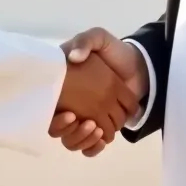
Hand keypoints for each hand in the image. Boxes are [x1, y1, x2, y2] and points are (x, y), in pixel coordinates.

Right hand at [50, 29, 147, 156]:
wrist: (137, 65)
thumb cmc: (113, 52)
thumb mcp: (98, 37)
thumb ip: (85, 41)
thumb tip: (74, 57)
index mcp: (62, 85)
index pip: (48, 109)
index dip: (56, 119)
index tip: (71, 114)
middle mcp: (68, 104)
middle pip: (59, 132)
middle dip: (72, 132)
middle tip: (89, 123)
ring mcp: (83, 117)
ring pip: (73, 141)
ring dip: (84, 139)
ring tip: (99, 129)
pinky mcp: (99, 126)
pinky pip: (88, 147)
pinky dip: (93, 148)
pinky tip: (102, 140)